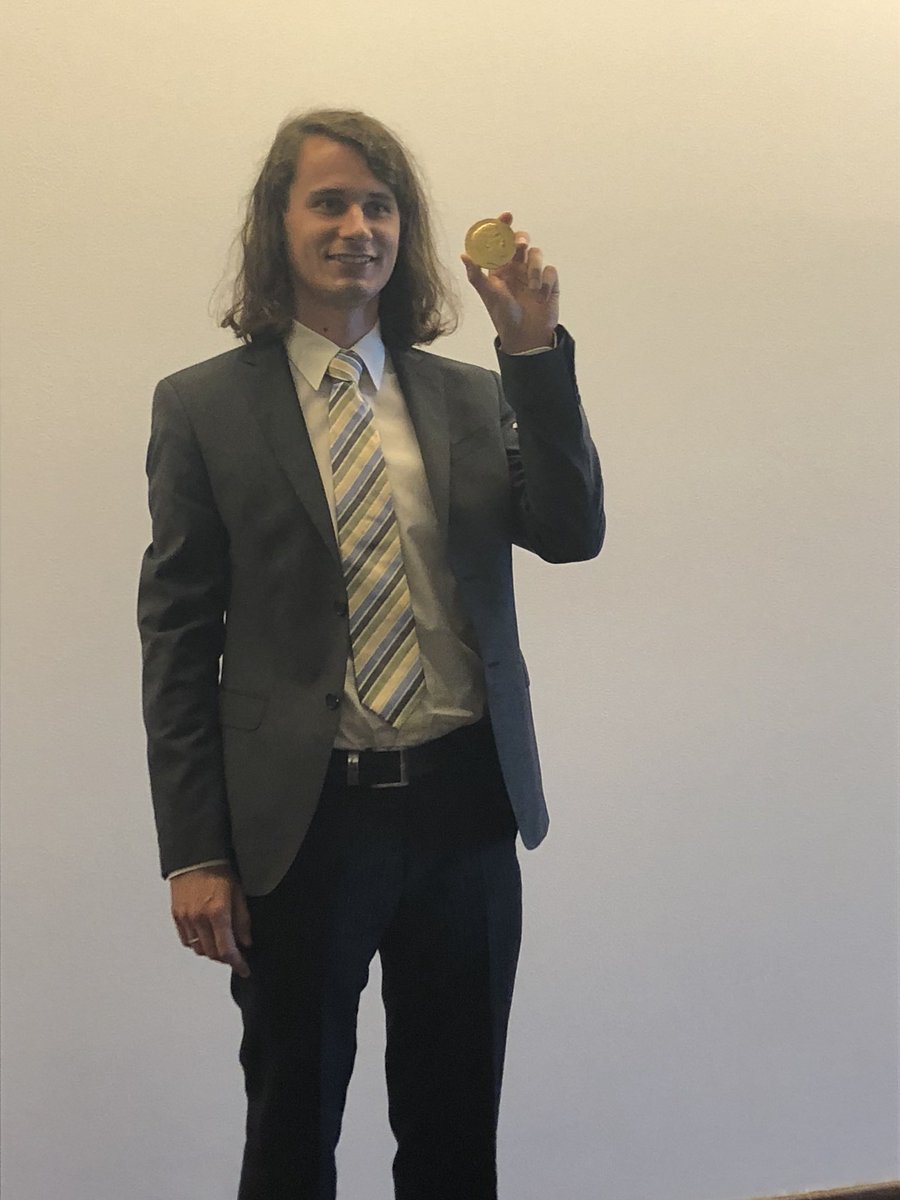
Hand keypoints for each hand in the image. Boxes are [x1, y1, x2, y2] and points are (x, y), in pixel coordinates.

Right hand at [170, 865, 251, 977]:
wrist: (195, 854)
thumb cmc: (220, 869)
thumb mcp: (239, 892)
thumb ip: (242, 920)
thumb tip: (245, 942)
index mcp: (218, 912)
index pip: (227, 949)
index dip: (237, 963)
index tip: (244, 969)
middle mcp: (199, 918)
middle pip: (212, 953)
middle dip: (225, 958)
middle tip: (235, 955)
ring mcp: (185, 918)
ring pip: (198, 949)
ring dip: (210, 952)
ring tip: (220, 944)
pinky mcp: (175, 915)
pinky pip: (186, 940)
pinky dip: (196, 943)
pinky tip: (204, 937)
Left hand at [461, 212, 559, 353]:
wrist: (525, 337)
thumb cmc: (503, 316)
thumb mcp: (488, 294)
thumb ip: (475, 275)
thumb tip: (464, 255)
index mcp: (499, 266)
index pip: (500, 241)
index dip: (503, 226)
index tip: (506, 216)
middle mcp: (515, 266)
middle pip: (521, 241)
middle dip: (521, 239)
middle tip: (520, 246)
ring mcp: (532, 273)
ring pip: (536, 254)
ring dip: (534, 268)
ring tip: (532, 288)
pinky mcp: (548, 282)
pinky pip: (550, 270)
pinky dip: (546, 280)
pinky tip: (541, 295)